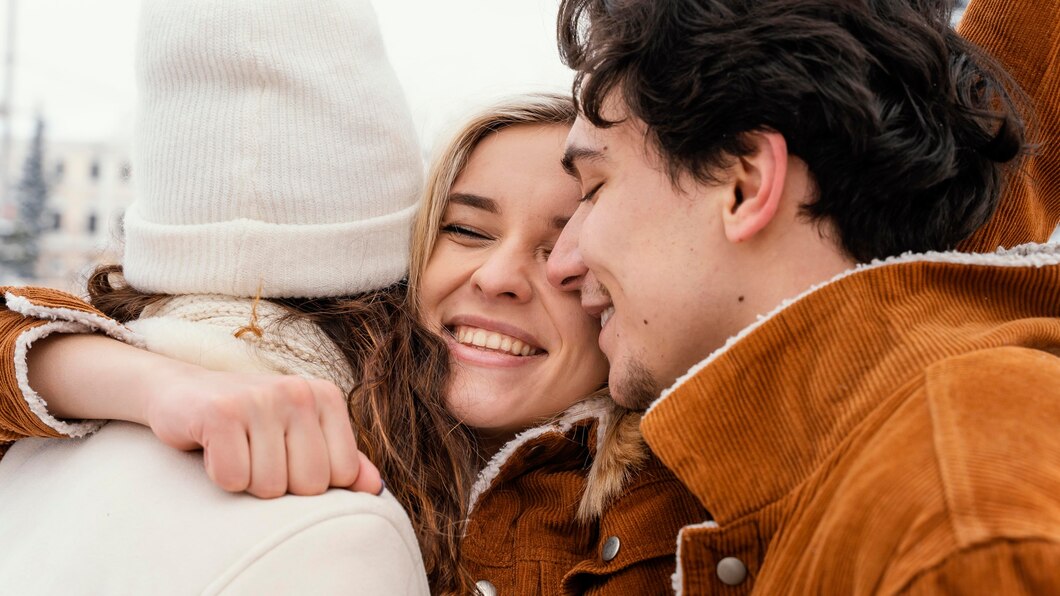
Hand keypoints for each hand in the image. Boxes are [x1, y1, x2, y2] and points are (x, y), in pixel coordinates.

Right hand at [143, 367, 381, 498]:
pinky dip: (219, 475)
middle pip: (309, 485)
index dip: (310, 482)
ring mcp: (260, 399)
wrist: (181, 392)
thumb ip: (341, 460)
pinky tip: (214, 449)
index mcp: (326, 397)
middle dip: (279, 485)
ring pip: (270, 487)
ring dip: (246, 481)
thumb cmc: (249, 423)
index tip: (285, 458)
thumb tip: (375, 487)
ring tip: (236, 449)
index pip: (342, 475)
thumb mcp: (299, 435)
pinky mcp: (221, 412)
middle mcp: (299, 392)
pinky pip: (234, 479)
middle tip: (257, 455)